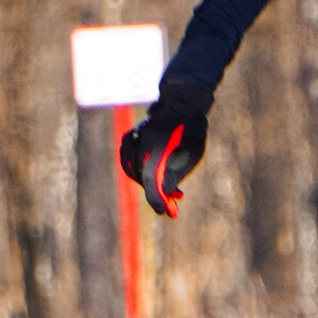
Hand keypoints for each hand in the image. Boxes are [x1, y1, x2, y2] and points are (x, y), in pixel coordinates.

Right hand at [120, 90, 209, 215]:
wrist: (181, 104)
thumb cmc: (189, 131)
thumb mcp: (189, 155)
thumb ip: (174, 177)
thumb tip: (164, 197)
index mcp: (157, 149)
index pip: (152, 183)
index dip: (158, 201)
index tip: (168, 213)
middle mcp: (141, 145)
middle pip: (143, 179)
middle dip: (158, 192)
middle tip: (176, 199)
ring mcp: (133, 140)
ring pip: (133, 171)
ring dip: (148, 182)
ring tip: (167, 187)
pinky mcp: (130, 139)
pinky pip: (127, 160)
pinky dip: (136, 170)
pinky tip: (148, 175)